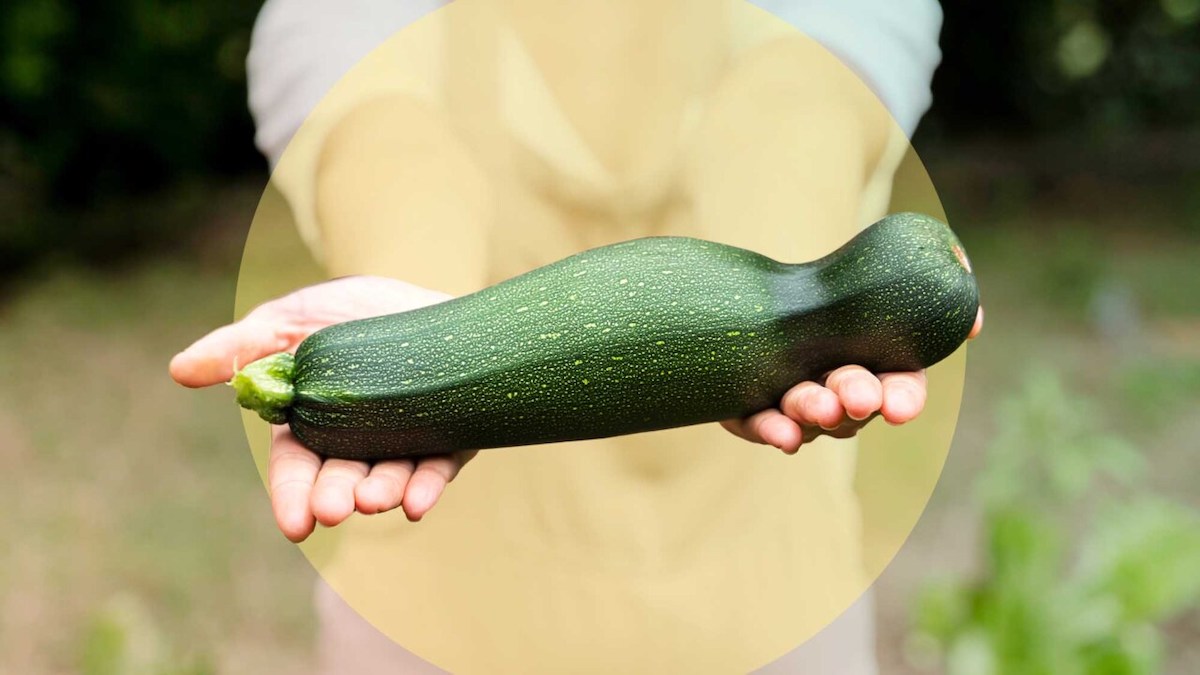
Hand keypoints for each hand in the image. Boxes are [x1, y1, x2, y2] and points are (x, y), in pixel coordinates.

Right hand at [169, 276, 474, 541]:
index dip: (292, 496)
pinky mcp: (450, 439)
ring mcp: (406, 445)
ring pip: (390, 479)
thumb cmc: (352, 311)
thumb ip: (240, 348)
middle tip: (335, 510)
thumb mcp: (291, 321)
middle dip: (335, 497)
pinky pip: (439, 468)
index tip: (295, 525)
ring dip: (381, 493)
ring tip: (375, 500)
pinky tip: (418, 502)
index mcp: (313, 425)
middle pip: (342, 479)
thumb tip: (179, 369)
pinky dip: (427, 486)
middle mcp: (359, 445)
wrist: (428, 298)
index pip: (296, 468)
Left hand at [722, 307, 984, 452]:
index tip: (900, 407)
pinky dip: (771, 430)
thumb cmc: (839, 293)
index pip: (900, 390)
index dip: (902, 400)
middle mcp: (841, 396)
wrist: (765, 294)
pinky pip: (761, 425)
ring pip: (808, 417)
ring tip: (818, 406)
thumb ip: (929, 291)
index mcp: (879, 369)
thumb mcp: (882, 284)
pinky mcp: (756, 410)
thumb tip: (975, 322)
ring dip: (814, 414)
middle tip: (854, 399)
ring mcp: (799, 407)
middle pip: (853, 405)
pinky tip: (780, 434)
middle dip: (856, 402)